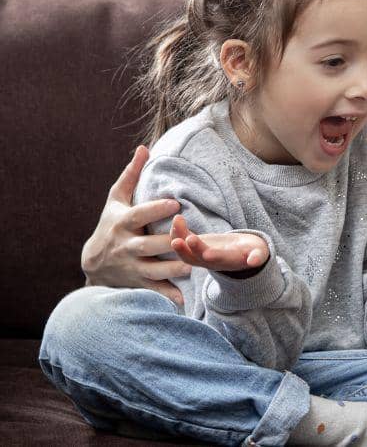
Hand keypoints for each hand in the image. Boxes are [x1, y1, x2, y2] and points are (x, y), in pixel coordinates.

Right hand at [81, 146, 187, 303]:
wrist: (93, 263)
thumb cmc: (111, 224)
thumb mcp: (116, 200)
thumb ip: (131, 175)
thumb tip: (144, 148)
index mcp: (123, 223)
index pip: (139, 215)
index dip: (155, 209)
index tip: (175, 202)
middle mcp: (127, 246)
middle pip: (148, 245)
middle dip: (168, 243)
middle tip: (191, 237)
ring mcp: (132, 267)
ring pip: (153, 270)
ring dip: (172, 271)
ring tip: (191, 267)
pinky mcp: (138, 283)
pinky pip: (153, 290)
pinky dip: (167, 296)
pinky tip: (183, 300)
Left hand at [169, 215, 268, 272]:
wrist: (242, 254)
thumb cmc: (252, 251)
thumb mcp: (258, 253)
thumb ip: (257, 256)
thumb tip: (255, 261)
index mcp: (228, 261)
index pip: (218, 260)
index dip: (213, 257)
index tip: (206, 253)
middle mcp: (211, 261)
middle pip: (196, 259)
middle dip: (188, 250)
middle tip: (179, 241)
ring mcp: (201, 256)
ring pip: (185, 252)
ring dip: (178, 239)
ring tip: (177, 222)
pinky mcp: (195, 247)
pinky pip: (183, 241)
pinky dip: (178, 231)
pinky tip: (178, 218)